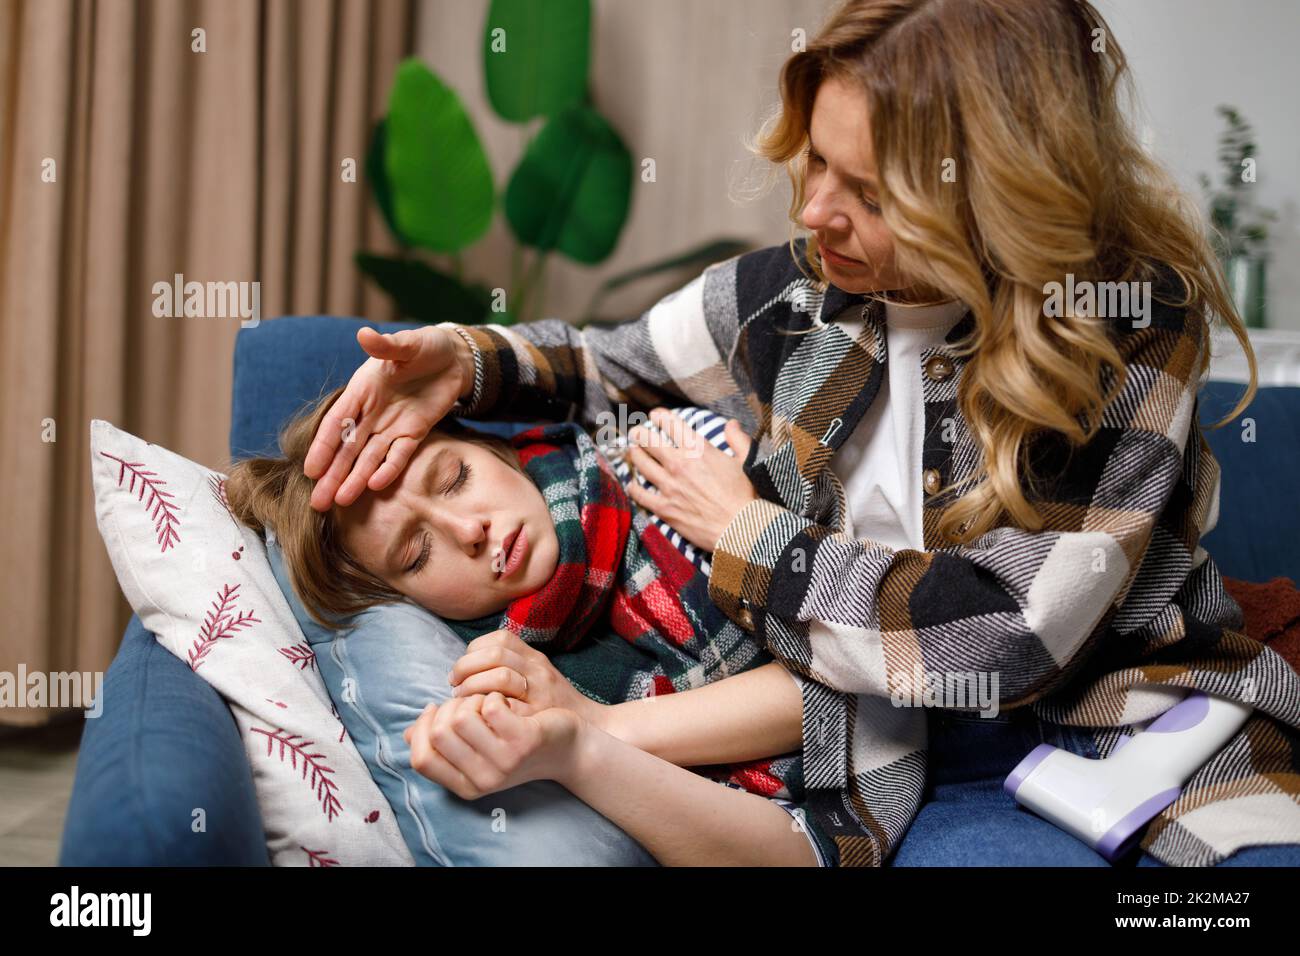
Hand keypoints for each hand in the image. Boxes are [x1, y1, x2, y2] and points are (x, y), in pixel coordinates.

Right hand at [303, 325, 471, 510]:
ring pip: (369, 458)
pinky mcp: (414, 434)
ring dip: (355, 479)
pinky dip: (389, 470)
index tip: (310, 470)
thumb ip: (387, 345)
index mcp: (362, 391)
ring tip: (340, 502)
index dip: (323, 446)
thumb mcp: (408, 343)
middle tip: (317, 503)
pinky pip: (399, 456)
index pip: (337, 423)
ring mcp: (392, 426)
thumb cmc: (425, 346)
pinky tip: (375, 487)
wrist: (454, 358)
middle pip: (348, 449)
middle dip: (332, 474)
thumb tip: (364, 334)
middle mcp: (371, 413)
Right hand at [401, 692, 582, 798]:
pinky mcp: (523, 741)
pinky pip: (490, 704)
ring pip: (461, 714)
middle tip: (471, 702)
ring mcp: (503, 762)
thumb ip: (445, 745)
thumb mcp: (479, 751)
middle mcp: (482, 780)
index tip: (434, 709)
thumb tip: (407, 733)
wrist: (568, 746)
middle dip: (450, 707)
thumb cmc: (517, 743)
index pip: (421, 759)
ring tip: (490, 701)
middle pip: (438, 732)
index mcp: (465, 786)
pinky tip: (508, 698)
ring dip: (473, 697)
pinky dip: (495, 692)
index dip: (421, 729)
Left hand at [448, 628, 607, 728]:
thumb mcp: (535, 678)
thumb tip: (464, 665)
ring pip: (499, 676)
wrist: (583, 737)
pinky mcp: (534, 720)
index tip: (462, 670)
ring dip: (471, 687)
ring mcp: (539, 695)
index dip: (473, 652)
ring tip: (462, 700)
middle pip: (496, 654)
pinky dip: (483, 710)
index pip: (500, 639)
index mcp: (536, 659)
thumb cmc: (551, 709)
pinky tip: (476, 717)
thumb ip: (508, 665)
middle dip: (466, 668)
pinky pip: (502, 708)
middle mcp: (539, 672)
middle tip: (455, 685)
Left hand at [624, 408, 758, 552]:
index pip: (672, 425)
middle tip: (637, 432)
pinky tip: (632, 484)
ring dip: (635, 454)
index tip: (656, 415)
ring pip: (642, 464)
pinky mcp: (664, 508)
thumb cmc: (745, 495)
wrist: (740, 528)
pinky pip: (640, 495)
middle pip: (650, 441)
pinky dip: (634, 487)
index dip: (661, 416)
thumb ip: (738, 439)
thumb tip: (731, 423)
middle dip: (641, 433)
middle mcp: (679, 464)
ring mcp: (669, 486)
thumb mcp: (747, 461)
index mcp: (698, 450)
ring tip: (632, 450)